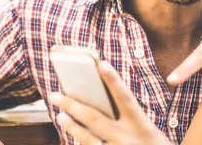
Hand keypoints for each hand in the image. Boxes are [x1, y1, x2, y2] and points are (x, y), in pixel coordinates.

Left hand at [51, 61, 171, 144]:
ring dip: (72, 127)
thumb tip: (100, 100)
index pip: (125, 98)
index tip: (101, 64)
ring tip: (60, 116)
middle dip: (72, 105)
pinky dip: (81, 143)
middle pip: (94, 118)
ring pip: (88, 139)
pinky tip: (73, 138)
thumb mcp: (147, 131)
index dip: (113, 80)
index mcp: (141, 125)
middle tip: (54, 94)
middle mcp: (128, 139)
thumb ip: (129, 117)